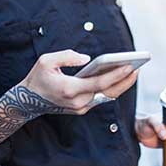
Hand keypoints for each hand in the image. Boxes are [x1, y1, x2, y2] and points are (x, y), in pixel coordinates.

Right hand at [19, 49, 138, 115]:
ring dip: (120, 85)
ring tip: (133, 71)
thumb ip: (67, 56)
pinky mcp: (81, 109)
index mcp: (70, 89)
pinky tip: (119, 77)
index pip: (99, 83)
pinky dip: (111, 88)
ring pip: (106, 96)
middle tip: (138, 68)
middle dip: (125, 81)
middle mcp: (78, 102)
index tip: (130, 66)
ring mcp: (80, 107)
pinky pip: (100, 98)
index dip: (116, 75)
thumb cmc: (37, 78)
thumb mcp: (47, 60)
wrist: (27, 101)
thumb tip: (86, 59)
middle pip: (108, 92)